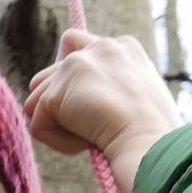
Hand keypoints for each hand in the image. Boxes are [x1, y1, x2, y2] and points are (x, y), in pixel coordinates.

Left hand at [22, 29, 181, 192]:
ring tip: (90, 137)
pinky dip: (58, 142)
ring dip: (59, 125)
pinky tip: (84, 145)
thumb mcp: (139, 98)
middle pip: (50, 73)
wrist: (152, 144)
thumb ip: (110, 87)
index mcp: (123, 47)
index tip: (92, 106)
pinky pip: (38, 125)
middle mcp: (99, 47)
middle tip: (90, 126)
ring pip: (39, 100)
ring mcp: (75, 65)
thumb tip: (75, 102)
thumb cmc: (154, 134)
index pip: (76, 47)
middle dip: (59, 103)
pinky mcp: (56, 92)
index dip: (75, 82)